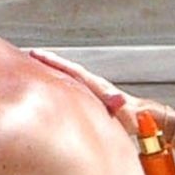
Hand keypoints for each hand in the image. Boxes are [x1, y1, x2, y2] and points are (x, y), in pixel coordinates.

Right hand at [28, 48, 173, 138]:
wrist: (145, 119)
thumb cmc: (135, 118)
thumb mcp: (126, 112)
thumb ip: (119, 106)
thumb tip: (116, 99)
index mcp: (97, 86)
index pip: (71, 70)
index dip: (53, 62)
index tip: (36, 55)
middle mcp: (93, 84)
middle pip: (66, 69)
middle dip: (48, 63)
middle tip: (29, 56)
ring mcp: (92, 90)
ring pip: (68, 77)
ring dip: (53, 72)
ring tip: (35, 69)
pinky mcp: (92, 97)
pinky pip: (72, 86)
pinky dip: (60, 83)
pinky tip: (52, 88)